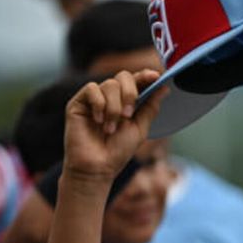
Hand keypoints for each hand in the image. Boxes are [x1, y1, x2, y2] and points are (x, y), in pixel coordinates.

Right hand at [63, 70, 166, 184]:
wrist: (97, 167)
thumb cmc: (118, 151)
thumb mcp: (140, 128)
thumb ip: (150, 107)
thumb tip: (164, 87)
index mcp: (126, 102)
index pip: (136, 81)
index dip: (145, 75)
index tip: (155, 76)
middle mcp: (111, 97)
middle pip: (123, 76)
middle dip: (130, 93)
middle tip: (128, 115)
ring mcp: (94, 99)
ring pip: (109, 84)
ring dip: (114, 107)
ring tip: (110, 128)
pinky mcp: (78, 102)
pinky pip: (92, 89)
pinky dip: (98, 104)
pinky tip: (98, 121)